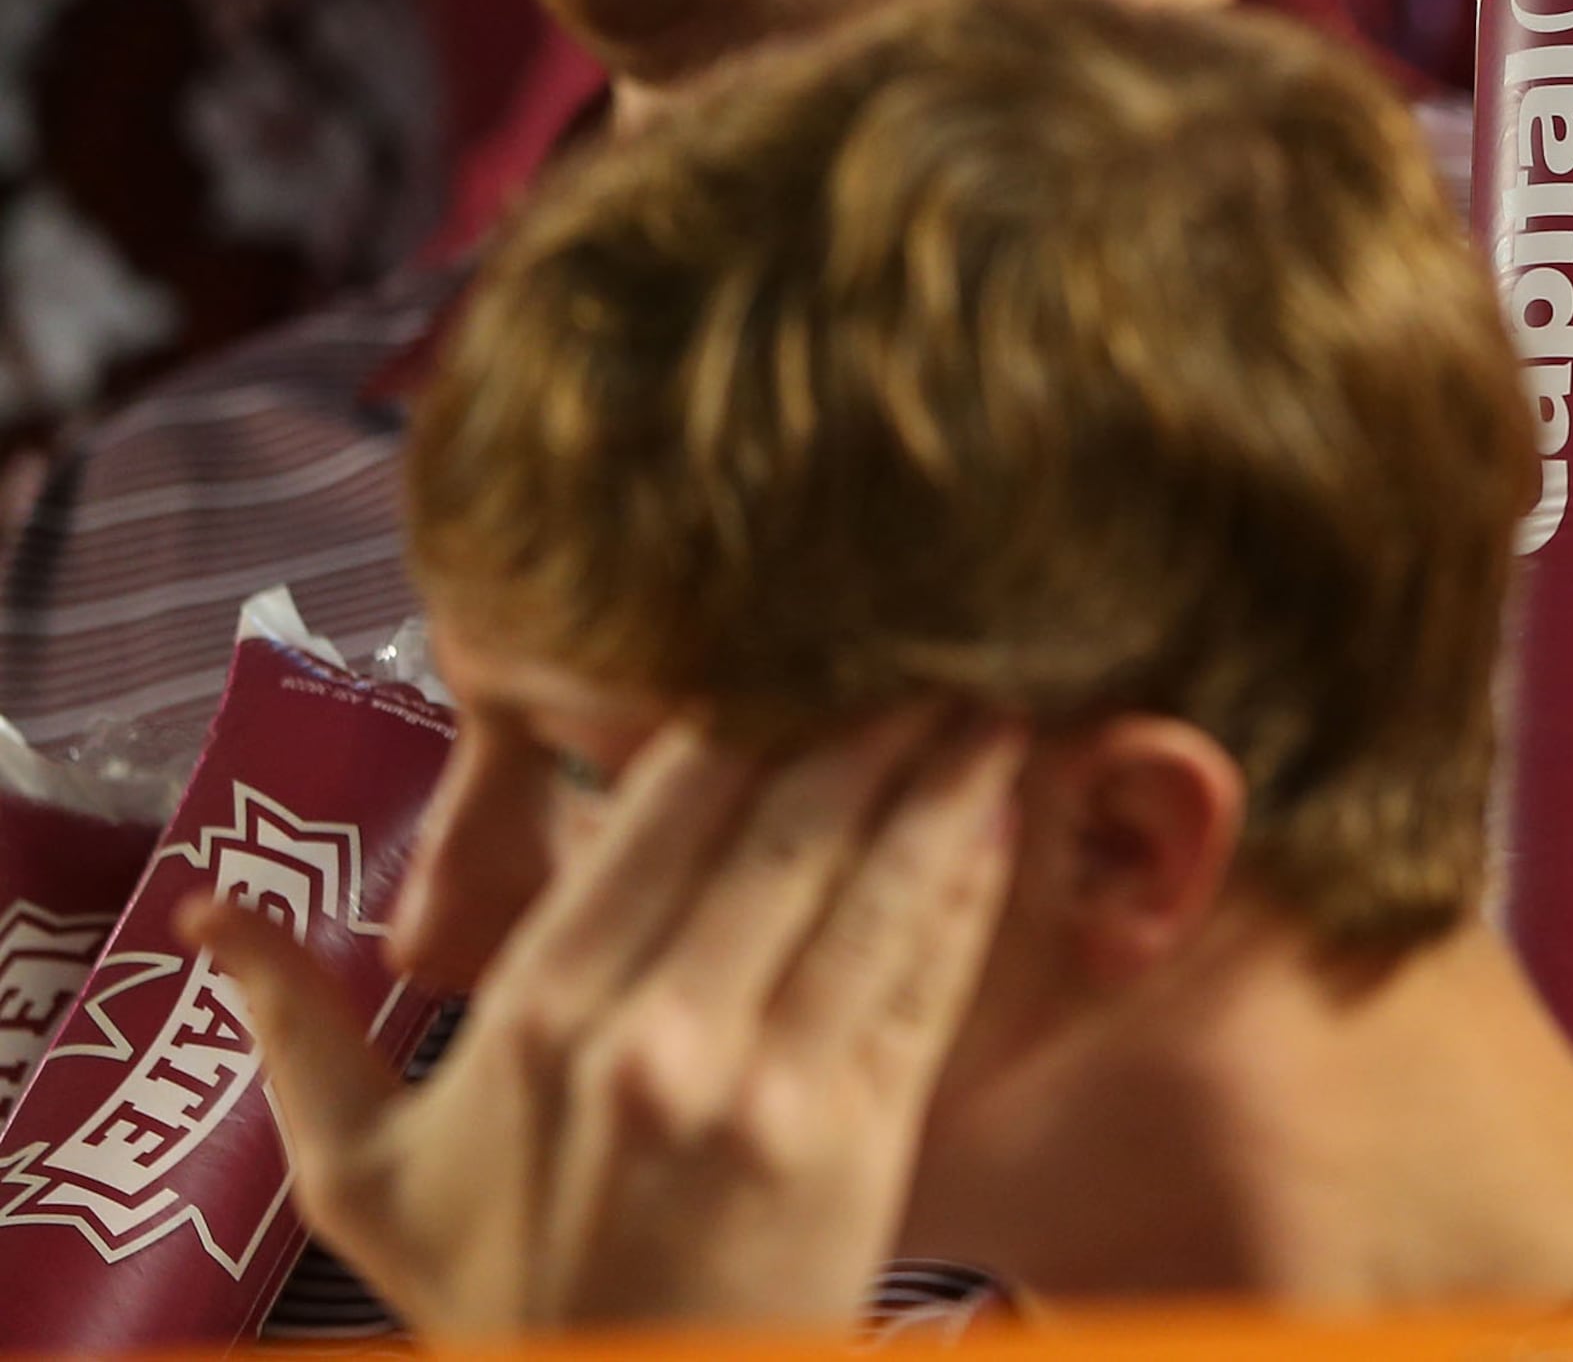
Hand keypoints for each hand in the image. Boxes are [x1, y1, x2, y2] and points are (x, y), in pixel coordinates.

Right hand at [189, 707, 1023, 1342]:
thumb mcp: (361, 1174)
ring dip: (947, 770)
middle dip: (864, 715)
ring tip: (993, 691)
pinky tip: (1008, 807)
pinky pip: (929, 973)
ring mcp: (768, 1082)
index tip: (796, 642)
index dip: (746, 706)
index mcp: (536, 1011)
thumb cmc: (493, 1298)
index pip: (668, 801)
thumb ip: (296, 1024)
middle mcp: (655, 1029)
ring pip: (878, 873)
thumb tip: (205, 907)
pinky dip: (974, 879)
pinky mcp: (863, 1135)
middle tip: (920, 636)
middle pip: (787, 815)